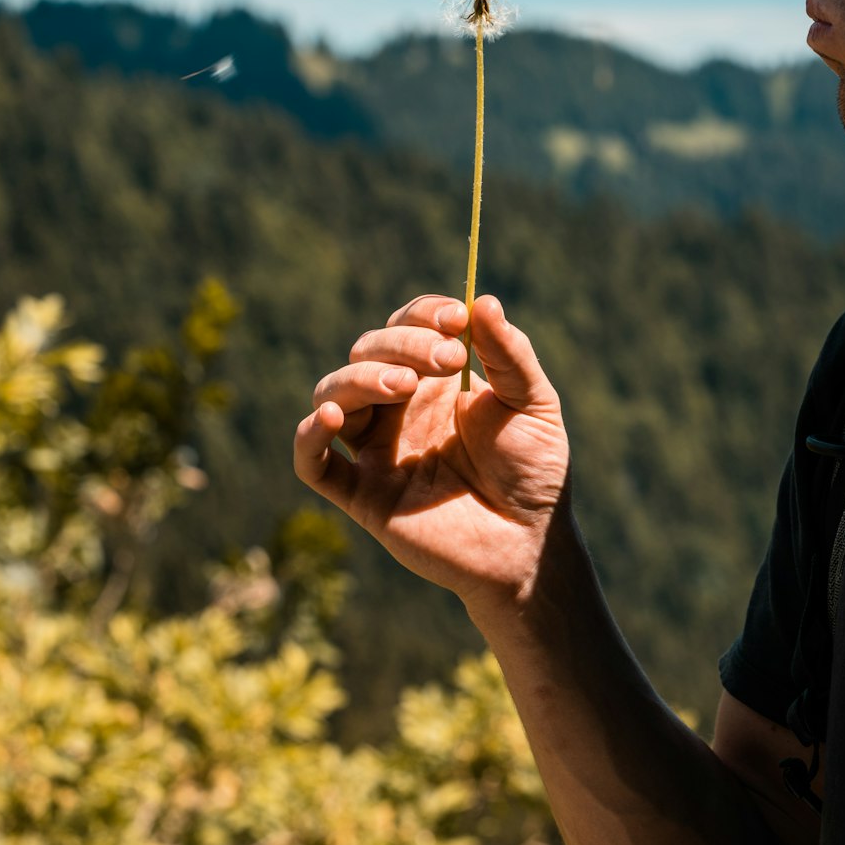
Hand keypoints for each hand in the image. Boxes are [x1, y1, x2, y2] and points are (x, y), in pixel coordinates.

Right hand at [293, 293, 569, 616]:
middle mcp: (398, 409)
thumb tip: (484, 300)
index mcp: (434, 382)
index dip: (423, 315)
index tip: (458, 321)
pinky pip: (313, 462)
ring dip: (361, 377)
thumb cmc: (536, 473)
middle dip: (403, 345)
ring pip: (333, 393)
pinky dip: (309, 435)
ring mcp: (376, 450)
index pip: (406, 327)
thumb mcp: (533, 403)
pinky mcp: (362, 493)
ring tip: (403, 383)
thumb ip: (510, 354)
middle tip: (449, 360)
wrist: (532, 545)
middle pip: (368, 351)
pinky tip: (331, 417)